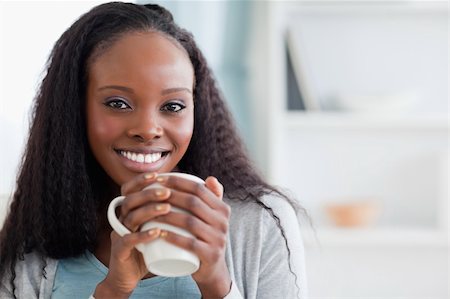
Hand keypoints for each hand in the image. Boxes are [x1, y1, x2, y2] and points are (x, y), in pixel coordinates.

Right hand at [95, 173, 171, 297]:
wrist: (129, 277)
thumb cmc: (149, 248)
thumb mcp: (158, 227)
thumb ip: (171, 212)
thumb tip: (194, 195)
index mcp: (129, 211)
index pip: (129, 189)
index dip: (141, 180)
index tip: (158, 174)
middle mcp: (122, 219)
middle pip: (130, 200)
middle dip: (149, 193)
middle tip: (167, 192)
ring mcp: (119, 235)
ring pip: (130, 217)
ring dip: (148, 210)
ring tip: (166, 208)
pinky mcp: (120, 251)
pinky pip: (128, 240)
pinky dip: (143, 235)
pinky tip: (157, 232)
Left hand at [154, 175, 231, 297]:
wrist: (213, 270)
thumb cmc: (205, 239)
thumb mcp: (212, 218)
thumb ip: (212, 198)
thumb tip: (210, 178)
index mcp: (223, 209)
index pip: (199, 189)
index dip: (178, 181)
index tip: (158, 179)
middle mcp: (223, 222)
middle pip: (193, 203)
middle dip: (169, 195)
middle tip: (150, 194)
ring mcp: (218, 239)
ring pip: (190, 222)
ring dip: (167, 216)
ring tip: (150, 213)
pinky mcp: (211, 255)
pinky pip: (190, 244)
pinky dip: (173, 237)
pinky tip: (159, 233)